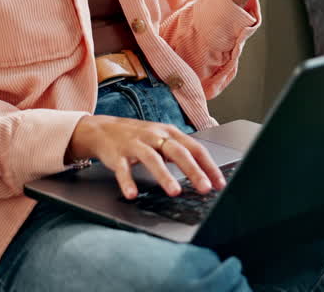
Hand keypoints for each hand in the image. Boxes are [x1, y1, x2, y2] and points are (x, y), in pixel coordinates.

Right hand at [67, 115, 226, 199]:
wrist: (102, 128)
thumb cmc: (138, 137)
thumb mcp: (162, 139)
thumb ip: (180, 153)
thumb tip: (204, 173)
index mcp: (170, 133)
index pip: (195, 148)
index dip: (209, 166)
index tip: (220, 183)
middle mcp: (155, 136)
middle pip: (178, 152)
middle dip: (193, 170)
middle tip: (205, 188)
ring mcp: (135, 144)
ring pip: (152, 159)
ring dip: (164, 176)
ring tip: (175, 192)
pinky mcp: (117, 155)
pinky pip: (123, 169)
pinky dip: (127, 182)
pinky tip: (132, 194)